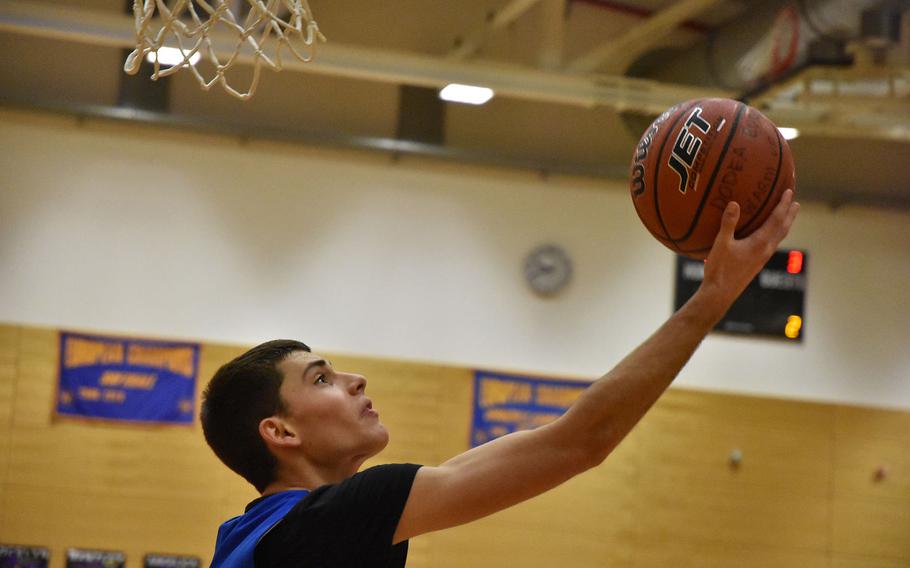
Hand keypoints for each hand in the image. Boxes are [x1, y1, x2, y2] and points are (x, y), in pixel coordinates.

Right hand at [699, 189, 799, 308]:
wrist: (720, 293)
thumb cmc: (719, 270)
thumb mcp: (721, 244)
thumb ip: (728, 224)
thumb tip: (734, 203)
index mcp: (760, 243)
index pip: (776, 220)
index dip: (783, 205)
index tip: (789, 192)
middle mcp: (766, 250)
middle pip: (783, 228)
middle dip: (789, 214)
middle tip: (795, 203)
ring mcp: (763, 258)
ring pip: (779, 237)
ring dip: (785, 225)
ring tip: (787, 216)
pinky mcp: (757, 263)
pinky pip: (772, 244)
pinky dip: (775, 234)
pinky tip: (768, 235)